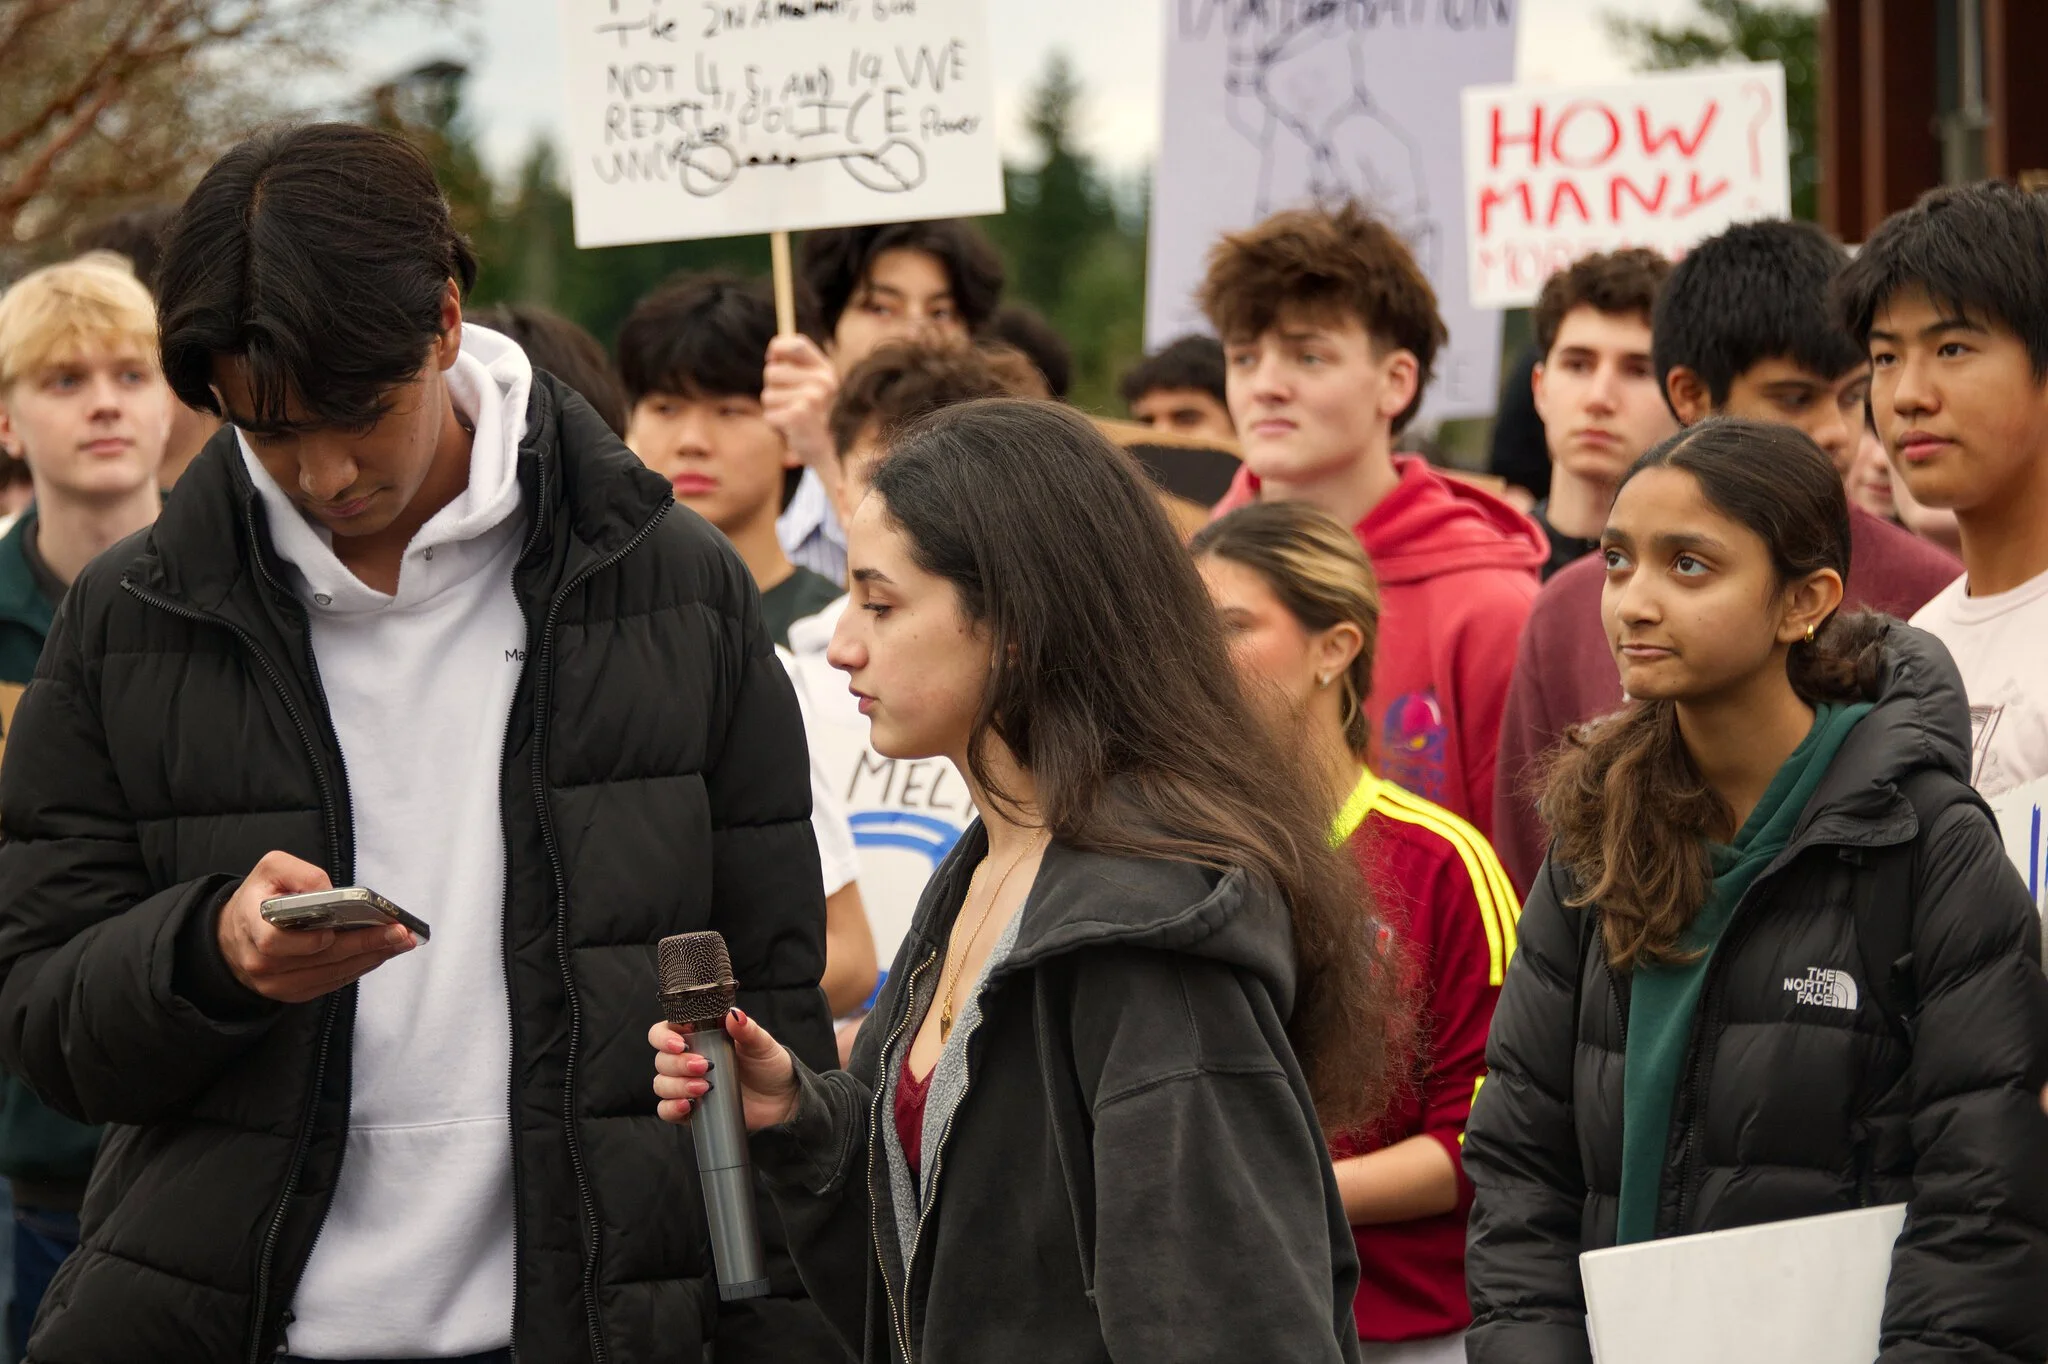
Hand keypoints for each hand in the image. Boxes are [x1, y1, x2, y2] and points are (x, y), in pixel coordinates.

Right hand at [216, 852, 417, 1003]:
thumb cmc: (259, 897)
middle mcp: (260, 962)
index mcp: (250, 926)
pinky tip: (381, 954)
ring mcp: (276, 983)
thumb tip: (332, 891)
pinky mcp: (292, 993)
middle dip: (363, 944)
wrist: (233, 935)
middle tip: (399, 932)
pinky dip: (359, 968)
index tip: (336, 930)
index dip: (307, 940)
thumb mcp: (271, 870)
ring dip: (370, 958)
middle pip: (318, 958)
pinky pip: (331, 984)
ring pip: (330, 974)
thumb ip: (300, 873)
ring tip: (401, 942)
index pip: (274, 942)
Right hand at [650, 1008, 798, 1130]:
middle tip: (704, 1066)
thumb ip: (747, 1029)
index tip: (681, 1044)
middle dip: (678, 1064)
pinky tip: (688, 1105)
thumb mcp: (762, 1045)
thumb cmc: (769, 1066)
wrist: (781, 1101)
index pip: (665, 1031)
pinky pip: (666, 1110)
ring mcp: (687, 1085)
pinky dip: (672, 1108)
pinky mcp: (690, 1109)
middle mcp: (688, 1059)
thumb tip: (734, 1015)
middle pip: (662, 1059)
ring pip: (661, 1084)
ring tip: (704, 1087)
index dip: (664, 1037)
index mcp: (700, 1037)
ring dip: (676, 1086)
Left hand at [761, 335, 841, 484]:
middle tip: (791, 404)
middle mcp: (822, 382)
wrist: (830, 452)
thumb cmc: (815, 417)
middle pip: (772, 371)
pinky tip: (791, 430)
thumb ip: (795, 366)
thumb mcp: (813, 386)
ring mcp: (812, 399)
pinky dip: (775, 425)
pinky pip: (769, 415)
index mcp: (826, 370)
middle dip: (773, 389)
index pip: (795, 344)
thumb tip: (772, 355)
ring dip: (774, 409)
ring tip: (792, 418)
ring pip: (767, 395)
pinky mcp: (798, 416)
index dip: (777, 349)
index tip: (772, 360)